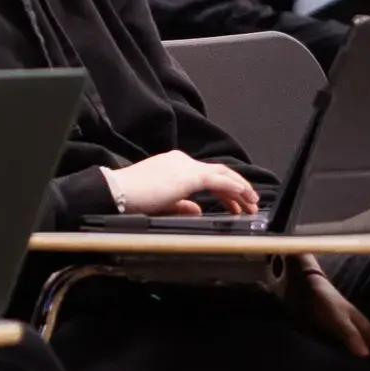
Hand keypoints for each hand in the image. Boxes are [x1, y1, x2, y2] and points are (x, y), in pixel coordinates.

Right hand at [105, 150, 257, 218]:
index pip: (206, 174)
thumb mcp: (161, 203)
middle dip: (237, 188)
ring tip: (252, 203)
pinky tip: (243, 197)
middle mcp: (182, 161)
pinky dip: (233, 188)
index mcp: (174, 165)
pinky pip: (218, 180)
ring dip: (240, 189)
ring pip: (222, 174)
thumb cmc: (131, 197)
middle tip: (251, 203)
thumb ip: (181, 205)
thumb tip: (197, 209)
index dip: (224, 188)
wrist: (116, 191)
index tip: (235, 202)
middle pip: (219, 172)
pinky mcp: (188, 175)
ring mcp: (185, 166)